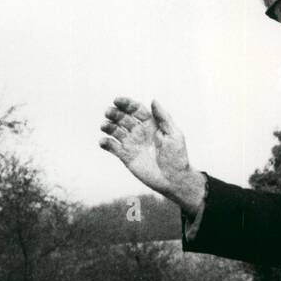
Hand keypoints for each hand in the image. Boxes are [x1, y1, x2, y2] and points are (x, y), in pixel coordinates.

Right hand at [99, 96, 204, 213]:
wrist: (174, 180)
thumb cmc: (177, 157)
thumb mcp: (174, 135)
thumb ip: (164, 117)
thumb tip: (153, 100)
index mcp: (151, 124)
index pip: (135, 109)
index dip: (126, 104)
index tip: (117, 101)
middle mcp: (140, 132)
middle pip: (123, 118)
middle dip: (114, 113)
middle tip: (108, 112)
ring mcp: (132, 144)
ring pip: (115, 130)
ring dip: (108, 126)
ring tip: (104, 126)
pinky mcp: (126, 157)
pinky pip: (112, 147)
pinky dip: (105, 143)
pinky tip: (103, 141)